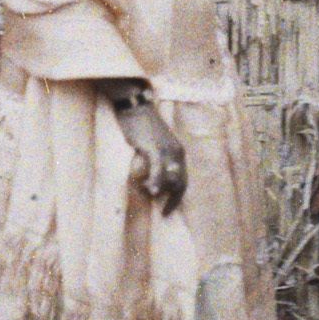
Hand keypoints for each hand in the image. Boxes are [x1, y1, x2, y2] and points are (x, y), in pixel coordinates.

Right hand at [113, 98, 187, 214]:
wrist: (135, 106)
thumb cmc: (141, 126)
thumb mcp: (154, 145)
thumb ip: (157, 161)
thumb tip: (151, 180)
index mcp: (178, 153)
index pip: (183, 180)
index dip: (176, 198)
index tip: (167, 210)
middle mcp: (176, 152)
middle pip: (180, 182)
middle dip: (172, 200)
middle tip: (163, 212)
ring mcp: (166, 150)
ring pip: (169, 178)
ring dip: (158, 189)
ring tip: (147, 190)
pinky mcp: (154, 147)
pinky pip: (157, 168)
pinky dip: (156, 181)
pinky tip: (151, 190)